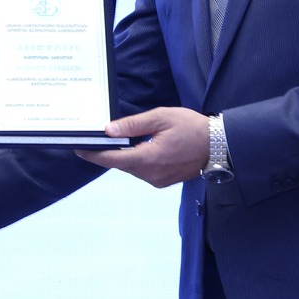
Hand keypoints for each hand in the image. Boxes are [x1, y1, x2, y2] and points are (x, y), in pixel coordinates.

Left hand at [76, 107, 208, 186]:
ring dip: (122, 156)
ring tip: (113, 142)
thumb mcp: (161, 117)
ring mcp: (157, 180)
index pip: (112, 159)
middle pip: (120, 164)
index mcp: (148, 159)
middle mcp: (150, 174)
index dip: (93, 154)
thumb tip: (109, 130)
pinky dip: (135, 160)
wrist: (219, 145)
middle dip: (106, 153)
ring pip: (131, 168)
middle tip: (93, 140)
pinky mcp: (163, 181)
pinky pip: (142, 171)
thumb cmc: (192, 127)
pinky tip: (135, 148)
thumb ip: (133, 125)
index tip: (79, 148)